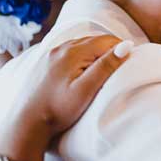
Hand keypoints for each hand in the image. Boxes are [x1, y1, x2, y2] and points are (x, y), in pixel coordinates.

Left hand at [0, 35, 131, 160]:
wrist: (27, 120)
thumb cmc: (59, 108)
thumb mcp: (86, 90)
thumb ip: (105, 67)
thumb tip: (125, 46)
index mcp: (73, 51)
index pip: (105, 40)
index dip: (121, 47)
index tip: (133, 57)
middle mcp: (61, 47)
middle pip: (92, 40)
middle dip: (109, 47)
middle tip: (123, 61)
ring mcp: (51, 53)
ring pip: (80, 44)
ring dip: (95, 50)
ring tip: (106, 64)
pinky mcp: (45, 61)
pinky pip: (68, 50)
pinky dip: (81, 54)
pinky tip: (83, 66)